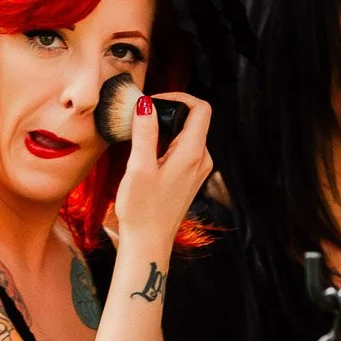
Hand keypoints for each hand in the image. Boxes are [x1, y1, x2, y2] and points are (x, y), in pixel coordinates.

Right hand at [113, 92, 211, 248]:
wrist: (148, 244)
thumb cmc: (141, 210)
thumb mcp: (138, 168)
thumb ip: (144, 133)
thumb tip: (145, 103)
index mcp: (192, 154)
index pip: (200, 108)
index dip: (178, 97)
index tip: (153, 102)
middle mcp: (202, 160)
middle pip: (193, 120)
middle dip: (168, 112)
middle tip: (140, 118)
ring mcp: (198, 170)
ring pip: (187, 134)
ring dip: (165, 129)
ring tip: (140, 137)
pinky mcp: (190, 178)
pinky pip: (183, 150)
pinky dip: (166, 143)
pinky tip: (147, 156)